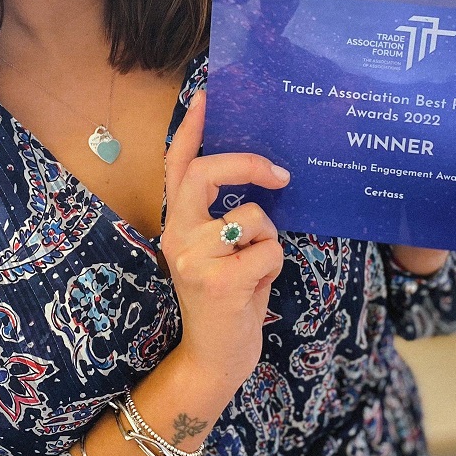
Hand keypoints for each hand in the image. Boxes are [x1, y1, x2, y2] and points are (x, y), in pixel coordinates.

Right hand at [161, 88, 288, 388]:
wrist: (213, 361)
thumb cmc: (227, 300)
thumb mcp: (221, 252)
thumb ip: (227, 216)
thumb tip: (265, 175)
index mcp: (177, 224)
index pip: (177, 166)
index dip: (191, 130)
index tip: (205, 95)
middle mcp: (176, 236)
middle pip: (204, 173)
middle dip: (245, 165)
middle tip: (279, 174)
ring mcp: (194, 258)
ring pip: (252, 218)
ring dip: (269, 240)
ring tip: (256, 268)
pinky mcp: (217, 281)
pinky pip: (268, 251)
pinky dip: (274, 267)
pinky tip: (257, 290)